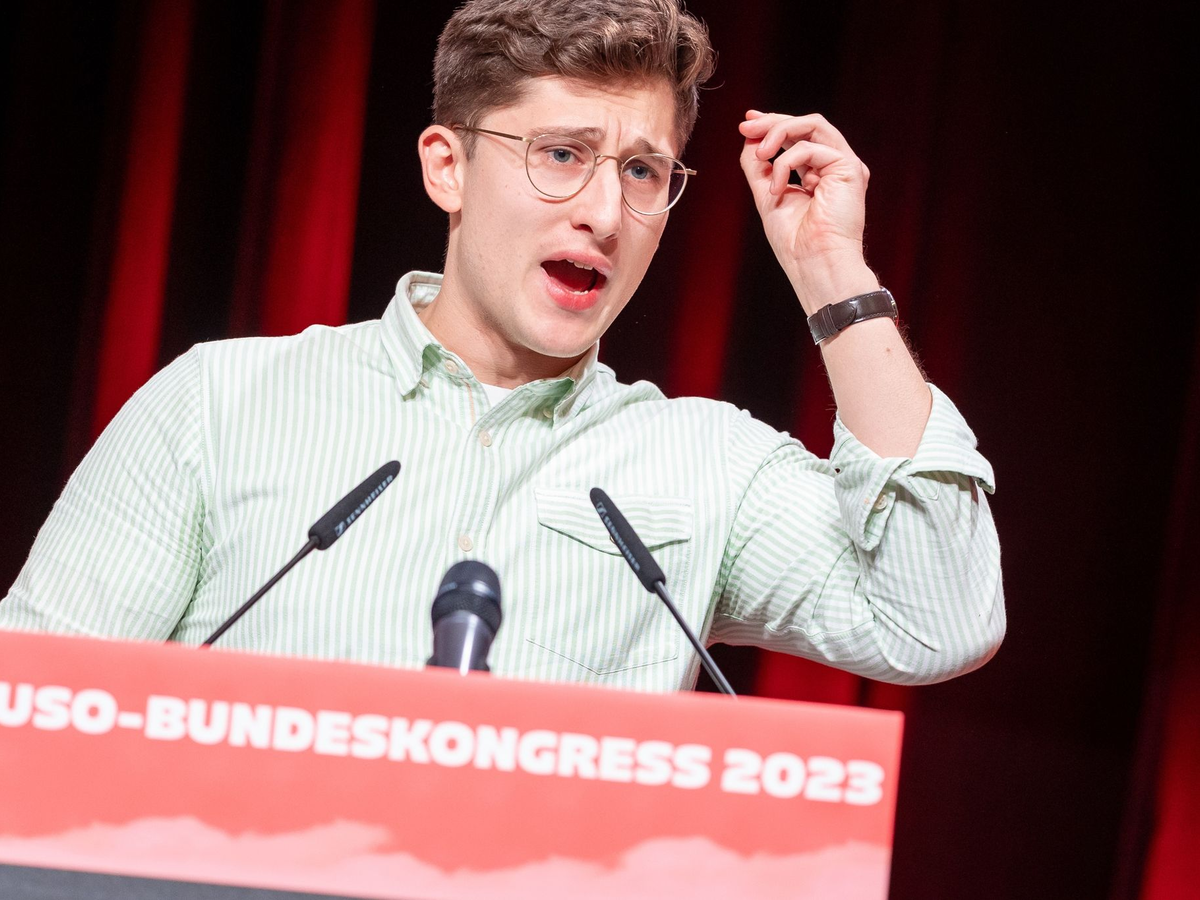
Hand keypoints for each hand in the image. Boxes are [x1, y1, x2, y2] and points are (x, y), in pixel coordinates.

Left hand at [738, 111, 877, 312]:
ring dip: (778, 133)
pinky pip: (810, 148)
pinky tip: (777, 188)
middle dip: (772, 122)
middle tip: (745, 126)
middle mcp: (834, 166)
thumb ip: (759, 167)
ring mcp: (844, 165)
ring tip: (759, 154)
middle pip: (806, 125)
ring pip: (812, 125)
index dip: (772, 124)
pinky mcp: (849, 168)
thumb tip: (748, 138)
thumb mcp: (767, 195)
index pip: (798, 137)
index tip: (746, 123)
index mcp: (819, 172)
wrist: (813, 264)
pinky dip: (785, 164)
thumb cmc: (795, 242)